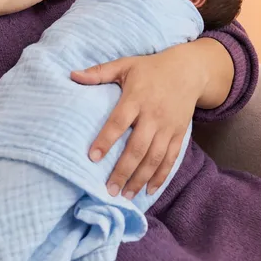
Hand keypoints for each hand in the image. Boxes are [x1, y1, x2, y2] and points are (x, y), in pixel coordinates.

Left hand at [70, 43, 206, 198]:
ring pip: (154, 158)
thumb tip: (72, 75)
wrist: (188, 70)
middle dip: (123, 170)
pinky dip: (161, 176)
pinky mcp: (179, 134)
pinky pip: (170, 158)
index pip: (119, 122)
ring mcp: (168, 127)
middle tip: (110, 190)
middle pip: (138, 147)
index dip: (106, 140)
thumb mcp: (125, 65)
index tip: (93, 157)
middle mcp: (153, 115)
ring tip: (126, 195)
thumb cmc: (151, 68)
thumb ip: (99, 72)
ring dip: (140, 178)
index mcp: (136, 98)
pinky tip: (149, 190)